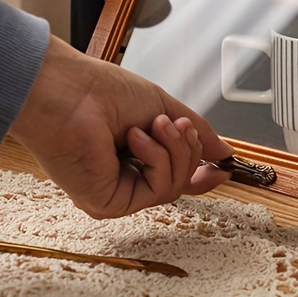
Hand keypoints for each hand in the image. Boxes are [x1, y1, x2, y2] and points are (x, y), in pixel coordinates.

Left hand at [10, 34, 234, 218]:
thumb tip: (223, 151)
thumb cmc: (104, 92)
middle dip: (189, 148)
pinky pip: (156, 190)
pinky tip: (137, 138)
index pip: (177, 173)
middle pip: (182, 179)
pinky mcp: (108, 204)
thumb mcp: (164, 107)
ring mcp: (118, 192)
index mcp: (137, 154)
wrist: (74, 92)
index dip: (202, 170)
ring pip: (173, 186)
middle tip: (178, 124)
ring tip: (156, 124)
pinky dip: (156, 159)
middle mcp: (126, 176)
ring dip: (174, 150)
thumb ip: (196, 131)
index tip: (223, 163)